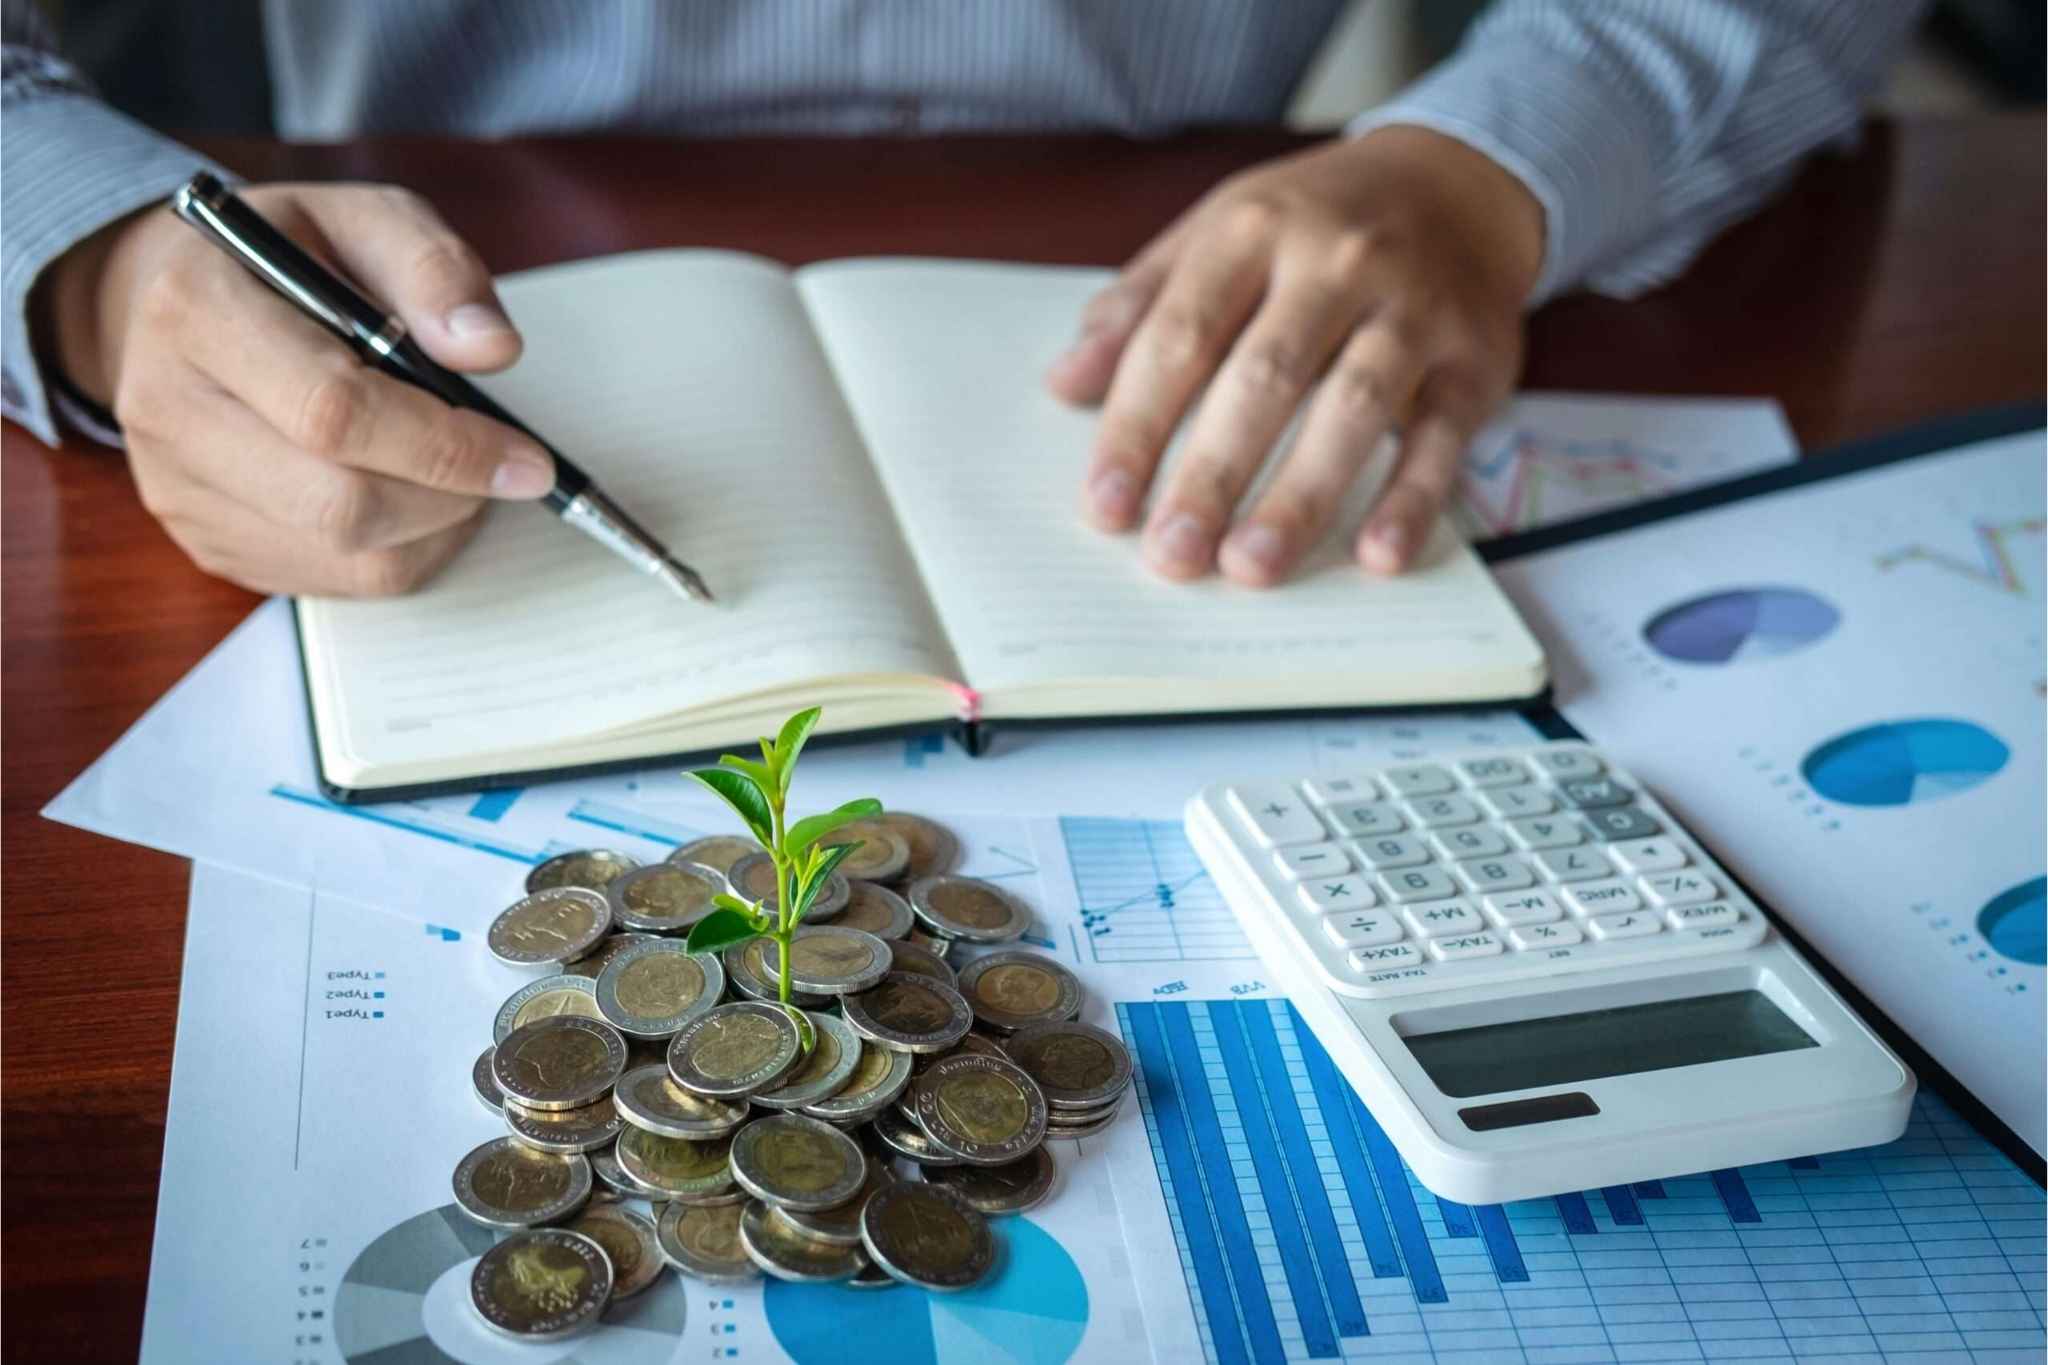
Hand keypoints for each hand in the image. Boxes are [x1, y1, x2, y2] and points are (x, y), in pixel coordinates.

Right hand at [38, 182, 549, 595]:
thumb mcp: (361, 218)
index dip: (446, 445)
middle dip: (450, 495)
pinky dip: (404, 549)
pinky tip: (415, 497)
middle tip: (504, 467)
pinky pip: (335, 580)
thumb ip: (432, 270)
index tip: (527, 458)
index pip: (333, 412)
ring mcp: (180, 489)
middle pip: (339, 503)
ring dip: (436, 526)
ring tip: (457, 471)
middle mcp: (169, 410)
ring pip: (346, 555)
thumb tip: (489, 349)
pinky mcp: (209, 541)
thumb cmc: (283, 257)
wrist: (173, 299)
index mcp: (198, 310)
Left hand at [1048, 126, 1542, 585]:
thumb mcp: (1218, 234)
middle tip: (1170, 556)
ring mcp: (1413, 308)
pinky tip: (1376, 556)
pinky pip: (1442, 435)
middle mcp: (1337, 260)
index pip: (1181, 336)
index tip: (1105, 506)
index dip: (1137, 426)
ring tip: (1250, 568)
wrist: (1456, 182)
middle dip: (1211, 474)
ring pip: (1352, 408)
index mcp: (1253, 228)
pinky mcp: (1475, 358)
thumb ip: (1142, 307)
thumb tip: (1065, 386)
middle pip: (1263, 378)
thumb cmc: (1311, 225)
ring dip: (1300, 496)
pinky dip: (1413, 499)